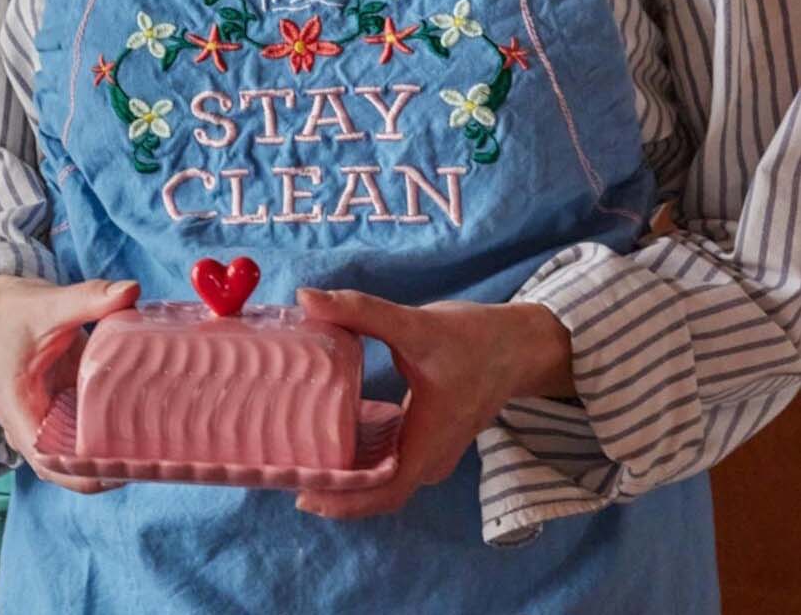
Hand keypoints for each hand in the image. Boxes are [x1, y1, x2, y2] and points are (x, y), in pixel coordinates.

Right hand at [0, 274, 139, 492]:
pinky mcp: (61, 412)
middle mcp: (29, 424)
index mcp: (17, 408)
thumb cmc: (19, 311)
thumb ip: (88, 297)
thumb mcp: (50, 303)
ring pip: (77, 456)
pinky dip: (108, 437)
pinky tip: (142, 429)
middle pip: (66, 469)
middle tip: (149, 460)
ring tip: (152, 451)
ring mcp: (46, 421)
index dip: (82, 472)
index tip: (121, 468)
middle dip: (104, 470)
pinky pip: (84, 435)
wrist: (2, 309)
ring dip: (108, 457)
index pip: (47, 460)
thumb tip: (131, 290)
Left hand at [291, 287, 574, 519]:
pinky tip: (325, 432)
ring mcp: (428, 450)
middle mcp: (428, 459)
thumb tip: (305, 298)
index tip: (302, 495)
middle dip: (332, 488)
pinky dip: (357, 452)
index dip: (342, 501)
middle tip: (283, 470)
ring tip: (295, 455)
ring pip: (379, 475)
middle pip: (375, 490)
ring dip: (342, 472)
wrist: (517, 344)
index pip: (381, 492)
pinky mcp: (424, 436)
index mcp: (428, 446)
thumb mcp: (414, 324)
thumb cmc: (472, 339)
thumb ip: (360, 311)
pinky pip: (386, 457)